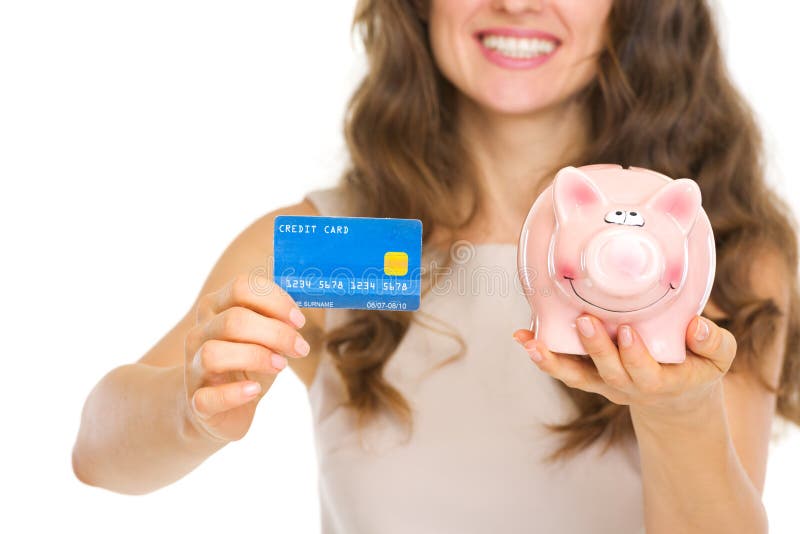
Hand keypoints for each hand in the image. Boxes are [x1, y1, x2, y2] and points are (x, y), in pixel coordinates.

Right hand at [184, 274, 309, 441]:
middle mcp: (199, 333)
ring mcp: (193, 367)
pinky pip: (208, 397)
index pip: (240, 287)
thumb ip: (278, 320)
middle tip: (300, 347)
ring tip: (280, 366)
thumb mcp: (264, 337)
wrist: (220, 408)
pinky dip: (234, 393)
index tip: (299, 320)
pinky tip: (254, 390)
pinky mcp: (197, 402)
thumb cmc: (247, 364)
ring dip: (255, 357)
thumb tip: (300, 315)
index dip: (275, 301)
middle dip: (276, 333)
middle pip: (234, 320)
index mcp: (215, 308)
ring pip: (214, 353)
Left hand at [513, 314, 736, 417]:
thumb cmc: (697, 367)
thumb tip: (697, 326)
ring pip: (577, 376)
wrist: (676, 396)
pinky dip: (542, 355)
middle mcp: (628, 386)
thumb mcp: (718, 358)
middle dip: (595, 348)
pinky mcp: (588, 375)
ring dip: (552, 360)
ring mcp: (604, 383)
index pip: (646, 373)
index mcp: (661, 381)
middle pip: (608, 372)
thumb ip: (714, 343)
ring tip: (531, 342)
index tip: (627, 331)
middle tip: (584, 322)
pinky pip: (563, 368)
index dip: (634, 355)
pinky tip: (522, 337)